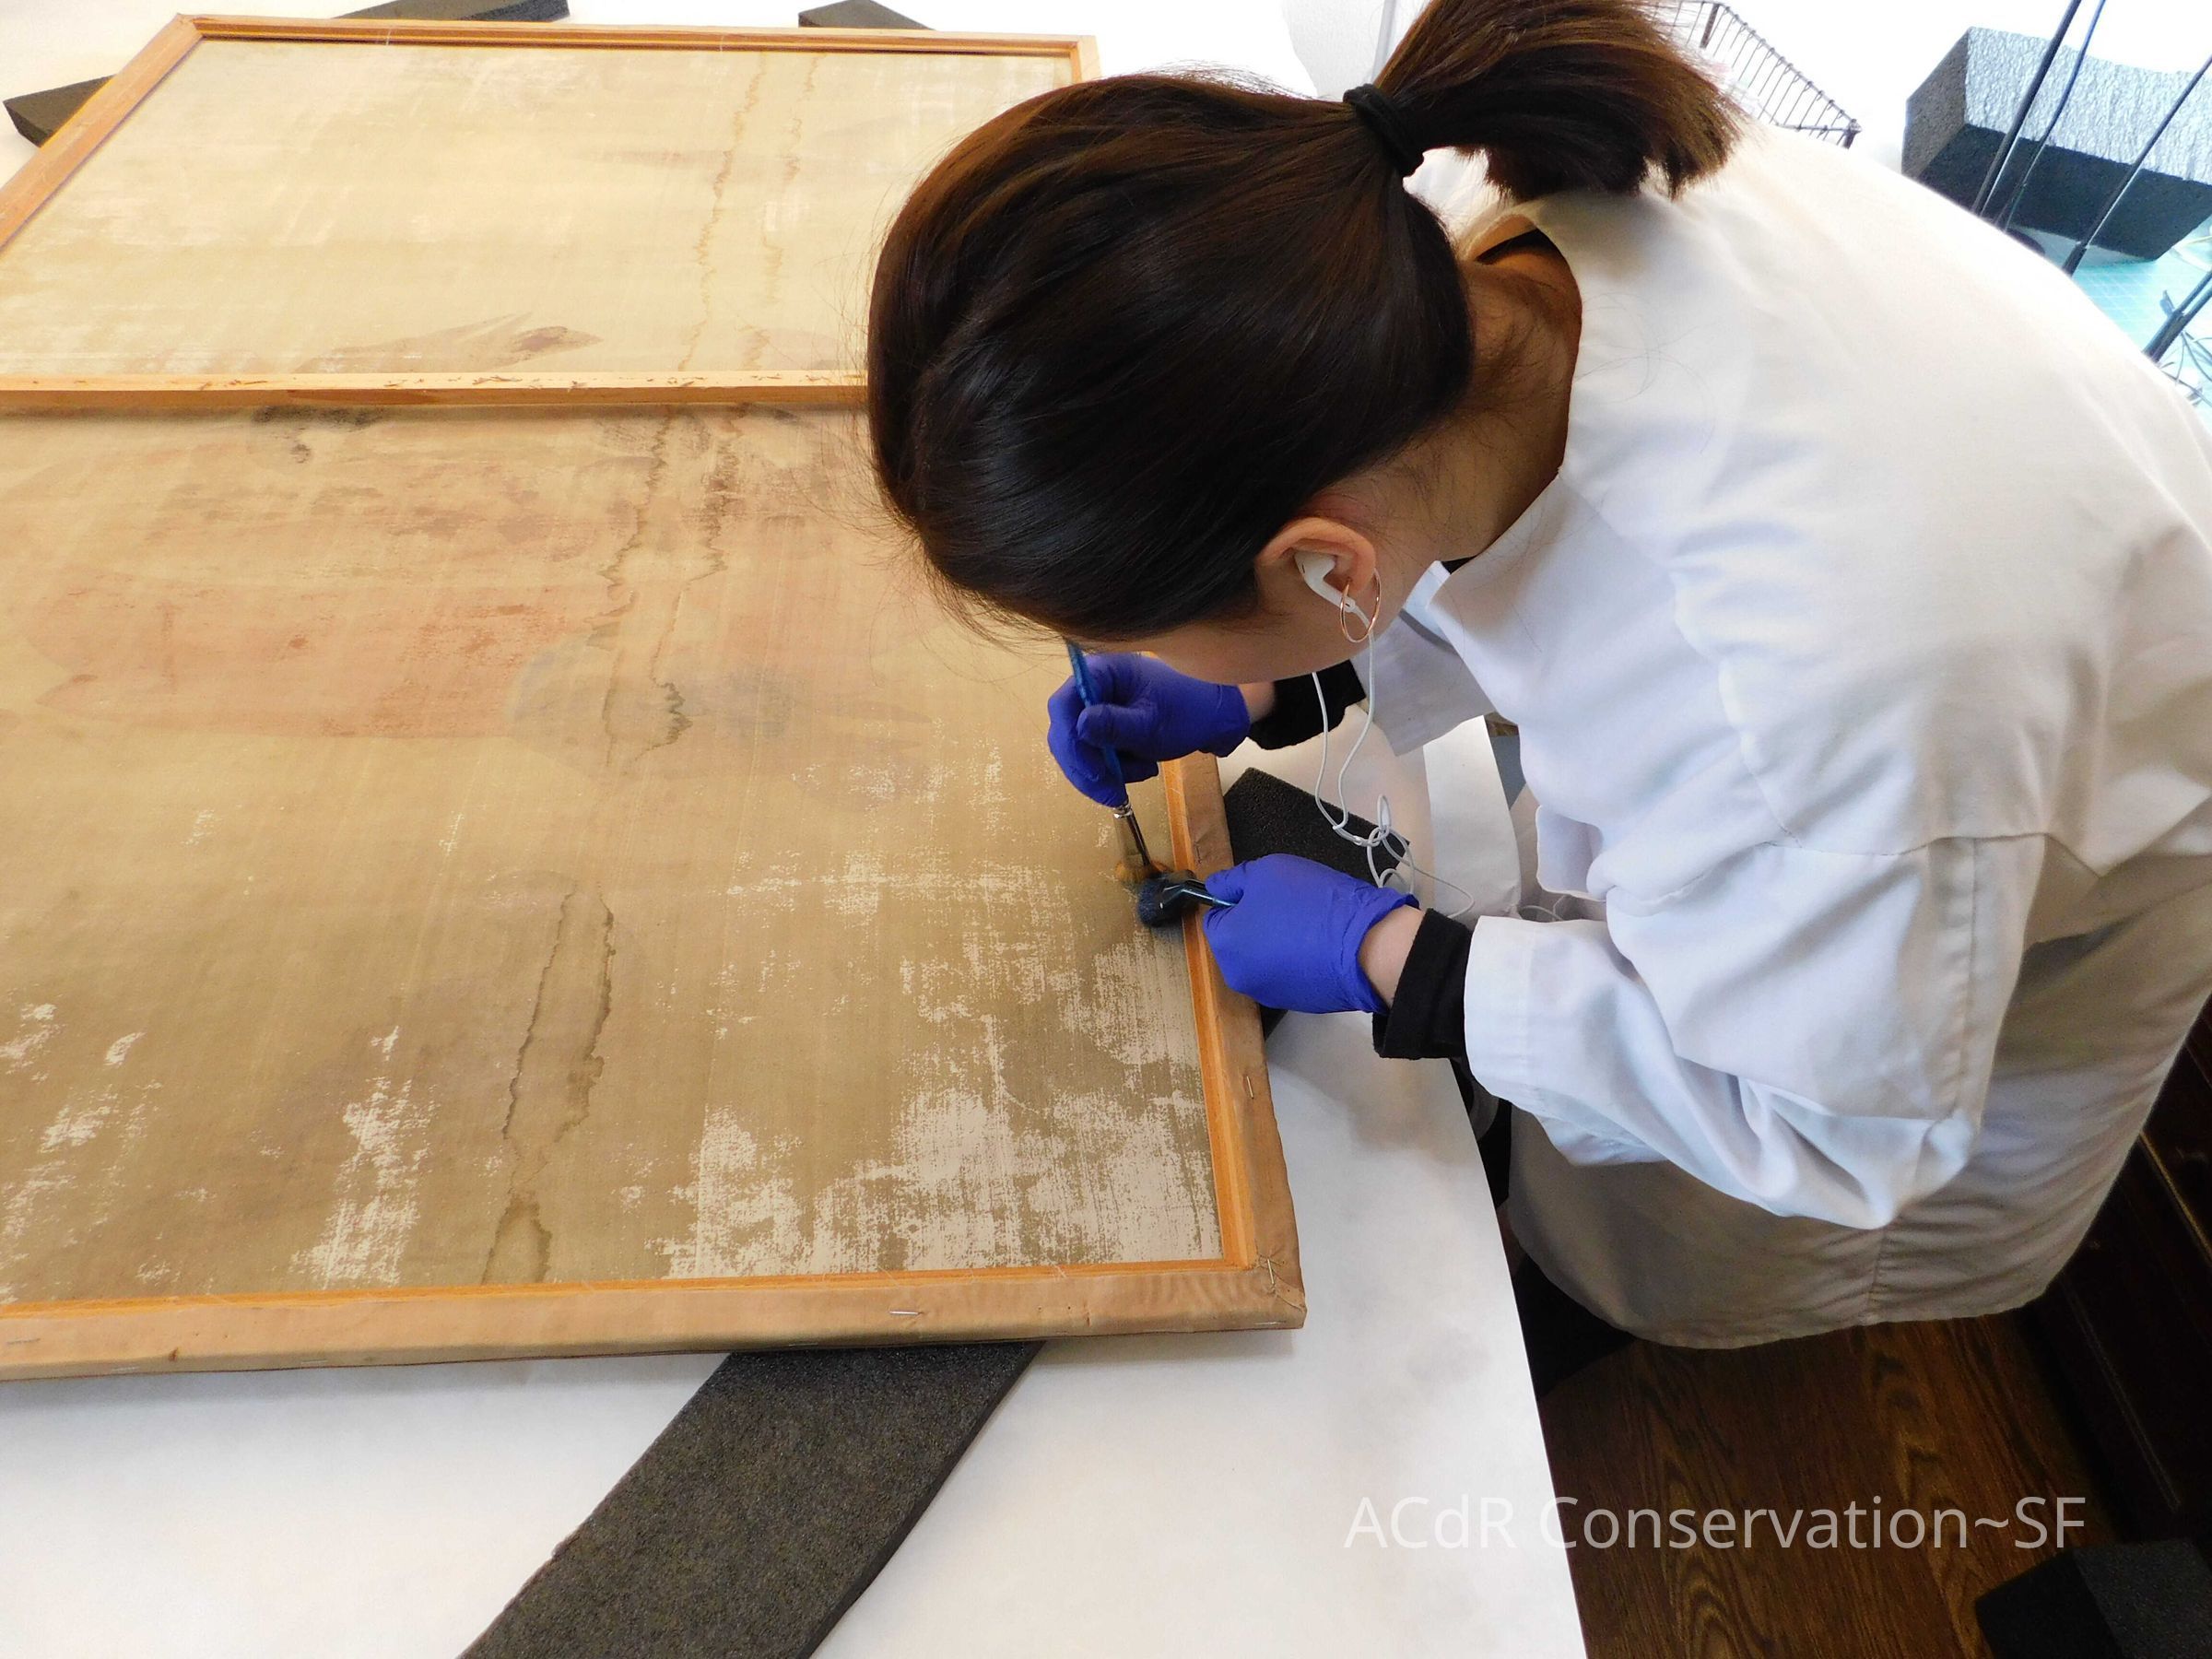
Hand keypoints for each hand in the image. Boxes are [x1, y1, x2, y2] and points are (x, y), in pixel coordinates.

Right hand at [1046, 654, 1250, 806]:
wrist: (1215, 718)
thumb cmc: (1188, 713)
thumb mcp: (1152, 725)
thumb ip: (1114, 726)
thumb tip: (1078, 726)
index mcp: (1102, 672)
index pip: (1063, 705)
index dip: (1071, 742)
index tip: (1094, 772)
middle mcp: (1093, 686)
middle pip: (1066, 731)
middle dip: (1088, 768)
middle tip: (1112, 793)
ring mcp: (1099, 707)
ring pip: (1080, 749)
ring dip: (1105, 772)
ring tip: (1142, 772)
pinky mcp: (1107, 726)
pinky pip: (1095, 754)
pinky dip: (1116, 769)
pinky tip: (1143, 767)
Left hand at [1200, 855, 1417, 1014]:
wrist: (1367, 947)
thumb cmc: (1312, 903)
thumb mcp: (1268, 871)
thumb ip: (1233, 880)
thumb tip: (1214, 888)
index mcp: (1225, 945)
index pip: (1214, 916)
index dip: (1237, 900)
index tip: (1265, 891)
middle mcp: (1239, 976)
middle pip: (1238, 941)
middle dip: (1256, 923)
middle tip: (1289, 905)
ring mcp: (1269, 994)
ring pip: (1264, 958)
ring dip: (1277, 943)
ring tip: (1309, 926)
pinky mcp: (1297, 1004)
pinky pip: (1288, 974)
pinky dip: (1297, 961)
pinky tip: (1320, 948)